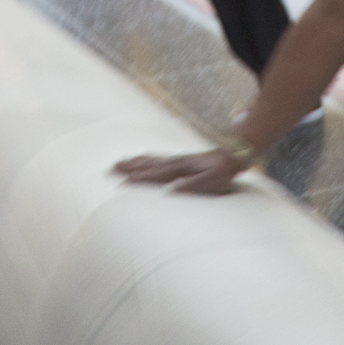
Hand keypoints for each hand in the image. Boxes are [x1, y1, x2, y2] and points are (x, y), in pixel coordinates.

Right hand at [113, 148, 248, 194]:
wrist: (233, 154)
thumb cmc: (224, 171)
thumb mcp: (212, 181)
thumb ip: (194, 186)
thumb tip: (174, 190)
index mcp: (180, 168)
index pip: (155, 175)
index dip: (138, 179)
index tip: (122, 182)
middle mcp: (175, 162)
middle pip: (147, 165)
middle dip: (128, 168)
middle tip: (110, 169)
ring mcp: (176, 160)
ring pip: (150, 160)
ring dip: (133, 162)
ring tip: (118, 163)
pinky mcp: (179, 160)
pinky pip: (157, 159)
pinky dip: (145, 158)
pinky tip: (140, 158)